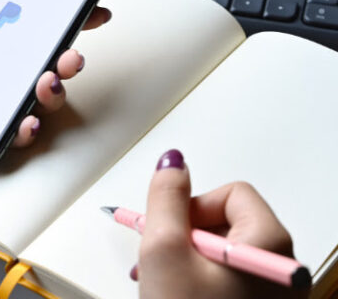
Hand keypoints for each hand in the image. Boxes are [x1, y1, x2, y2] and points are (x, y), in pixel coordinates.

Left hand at [0, 0, 110, 146]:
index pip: (33, 19)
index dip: (67, 15)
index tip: (92, 8)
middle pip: (42, 59)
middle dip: (70, 56)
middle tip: (71, 51)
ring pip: (31, 96)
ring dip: (54, 90)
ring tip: (48, 80)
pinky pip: (4, 130)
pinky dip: (24, 129)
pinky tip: (26, 119)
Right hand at [135, 149, 306, 298]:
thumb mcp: (163, 249)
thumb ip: (166, 197)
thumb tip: (173, 162)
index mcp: (270, 245)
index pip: (231, 193)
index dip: (193, 205)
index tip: (170, 230)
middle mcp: (282, 268)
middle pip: (229, 222)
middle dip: (186, 235)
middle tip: (163, 259)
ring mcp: (275, 294)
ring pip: (226, 253)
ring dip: (189, 260)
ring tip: (166, 284)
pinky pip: (231, 280)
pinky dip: (201, 282)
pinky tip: (179, 298)